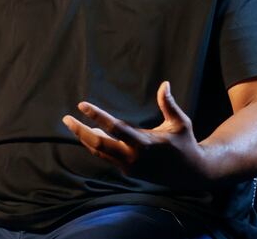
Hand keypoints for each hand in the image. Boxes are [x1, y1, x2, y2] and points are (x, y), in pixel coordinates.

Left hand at [61, 81, 209, 187]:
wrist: (190, 173)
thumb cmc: (185, 143)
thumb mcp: (180, 122)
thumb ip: (169, 104)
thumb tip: (164, 83)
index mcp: (146, 144)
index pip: (115, 128)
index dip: (97, 116)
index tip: (82, 105)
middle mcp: (134, 157)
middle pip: (99, 145)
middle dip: (80, 131)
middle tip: (66, 118)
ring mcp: (129, 166)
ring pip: (99, 152)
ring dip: (84, 138)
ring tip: (72, 124)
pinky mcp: (127, 171)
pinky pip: (105, 157)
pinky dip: (94, 145)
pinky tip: (88, 134)